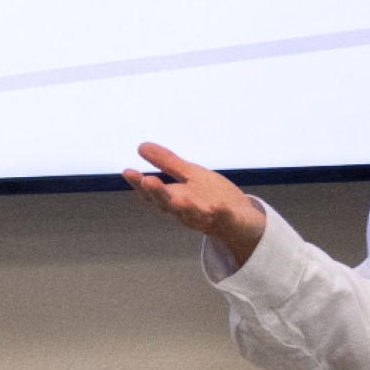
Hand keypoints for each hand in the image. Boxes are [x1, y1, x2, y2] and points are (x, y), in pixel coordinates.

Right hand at [123, 142, 266, 268]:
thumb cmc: (211, 198)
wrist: (242, 222)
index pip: (153, 193)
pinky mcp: (229, 221)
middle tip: (147, 181)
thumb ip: (167, 164)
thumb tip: (141, 147)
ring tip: (178, 199)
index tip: (127, 171)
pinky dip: (220, 213)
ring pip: (193, 215)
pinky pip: (224, 219)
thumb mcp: (190, 176)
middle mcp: (187, 211)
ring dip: (185, 207)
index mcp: (176, 198)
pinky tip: (217, 206)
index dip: (139, 184)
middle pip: (169, 204)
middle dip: (158, 193)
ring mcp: (207, 218)